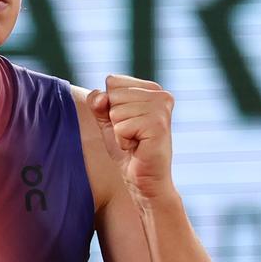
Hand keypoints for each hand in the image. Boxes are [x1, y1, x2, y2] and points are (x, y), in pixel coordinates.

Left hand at [87, 75, 176, 204]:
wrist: (144, 180)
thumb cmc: (127, 149)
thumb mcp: (107, 121)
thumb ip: (99, 103)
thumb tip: (101, 97)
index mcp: (152, 88)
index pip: (113, 81)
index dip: (110, 106)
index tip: (128, 122)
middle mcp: (161, 94)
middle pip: (113, 96)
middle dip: (115, 120)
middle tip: (132, 135)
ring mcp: (162, 109)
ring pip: (116, 112)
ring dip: (119, 132)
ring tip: (135, 141)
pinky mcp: (158, 126)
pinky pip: (121, 127)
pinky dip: (123, 142)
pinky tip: (138, 148)